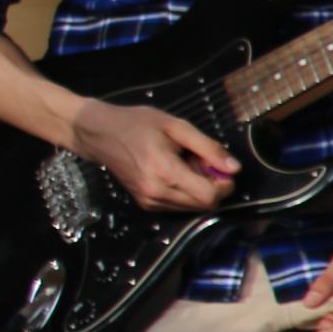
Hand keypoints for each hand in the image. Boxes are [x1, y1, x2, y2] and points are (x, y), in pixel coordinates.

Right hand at [68, 97, 236, 212]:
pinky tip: (173, 173)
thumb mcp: (176, 126)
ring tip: (184, 165)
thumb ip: (208, 147)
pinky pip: (178, 206)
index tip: (218, 165)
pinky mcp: (146, 204)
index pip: (209, 195)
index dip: (223, 183)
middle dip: (211, 185)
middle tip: (199, 161)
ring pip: (193, 208)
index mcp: (165, 171)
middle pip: (204, 205)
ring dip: (198, 190)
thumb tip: (234, 168)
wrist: (98, 134)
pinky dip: (185, 192)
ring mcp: (150, 201)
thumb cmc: (136, 124)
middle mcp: (157, 193)